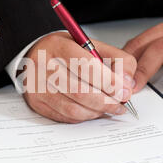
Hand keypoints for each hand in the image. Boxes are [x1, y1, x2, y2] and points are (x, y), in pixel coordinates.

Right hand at [22, 32, 136, 122]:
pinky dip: (84, 116)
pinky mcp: (36, 102)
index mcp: (59, 46)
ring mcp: (37, 87)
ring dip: (96, 112)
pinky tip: (92, 110)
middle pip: (81, 92)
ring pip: (74, 108)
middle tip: (120, 104)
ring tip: (108, 108)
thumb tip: (128, 82)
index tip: (124, 91)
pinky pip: (65, 117)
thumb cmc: (65, 52)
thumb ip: (116, 59)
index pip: (87, 67)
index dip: (110, 82)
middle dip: (106, 102)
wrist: (34, 57)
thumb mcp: (91, 46)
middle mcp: (44, 66)